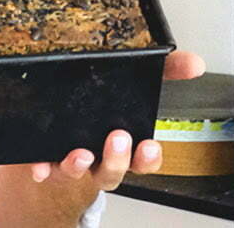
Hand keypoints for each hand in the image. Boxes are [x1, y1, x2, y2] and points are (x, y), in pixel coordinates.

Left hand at [29, 50, 206, 188]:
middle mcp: (99, 158)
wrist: (63, 130)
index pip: (143, 160)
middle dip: (117, 158)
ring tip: (81, 153)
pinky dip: (42, 168)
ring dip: (80, 164)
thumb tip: (194, 62)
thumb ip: (164, 72)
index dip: (148, 158)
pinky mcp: (47, 159)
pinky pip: (44, 169)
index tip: (150, 146)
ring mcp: (73, 162)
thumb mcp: (132, 86)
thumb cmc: (102, 111)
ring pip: (79, 171)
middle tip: (118, 138)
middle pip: (113, 169)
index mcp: (122, 145)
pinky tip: (39, 165)